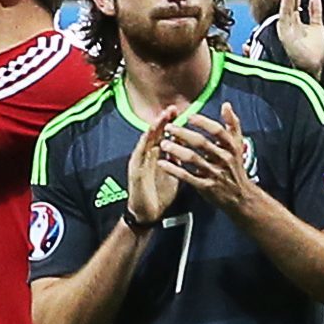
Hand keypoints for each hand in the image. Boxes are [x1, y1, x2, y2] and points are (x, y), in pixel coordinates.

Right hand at [124, 101, 181, 224]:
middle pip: (155, 134)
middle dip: (163, 121)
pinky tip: (149, 137)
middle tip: (172, 109)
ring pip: (146, 142)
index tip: (181, 112)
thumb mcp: (174, 174)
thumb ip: (178, 160)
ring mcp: (140, 163)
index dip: (172, 123)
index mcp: (158, 157)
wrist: (148, 214)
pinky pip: (139, 156)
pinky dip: (144, 145)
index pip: (165, 136)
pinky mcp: (135, 171)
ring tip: (161, 118)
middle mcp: (148, 157)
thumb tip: (188, 147)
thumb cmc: (160, 195)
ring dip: (153, 129)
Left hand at [159, 101, 256, 212]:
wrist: (241, 196)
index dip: (203, 123)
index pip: (218, 131)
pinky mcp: (206, 186)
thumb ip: (232, 124)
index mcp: (232, 147)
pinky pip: (187, 177)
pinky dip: (174, 169)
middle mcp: (224, 159)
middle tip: (168, 128)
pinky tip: (162, 163)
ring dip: (176, 150)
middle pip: (202, 143)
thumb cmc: (235, 166)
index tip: (189, 117)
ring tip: (163, 144)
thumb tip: (226, 105)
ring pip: (193, 159)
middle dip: (184, 134)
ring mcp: (215, 173)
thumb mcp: (237, 145)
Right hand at [277, 0, 323, 74]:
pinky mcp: (285, 34)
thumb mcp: (318, 27)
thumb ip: (315, 12)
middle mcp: (287, 22)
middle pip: (289, 0)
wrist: (314, 67)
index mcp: (295, 20)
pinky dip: (286, 6)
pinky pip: (285, 17)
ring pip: (286, 5)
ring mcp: (285, 28)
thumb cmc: (314, 51)